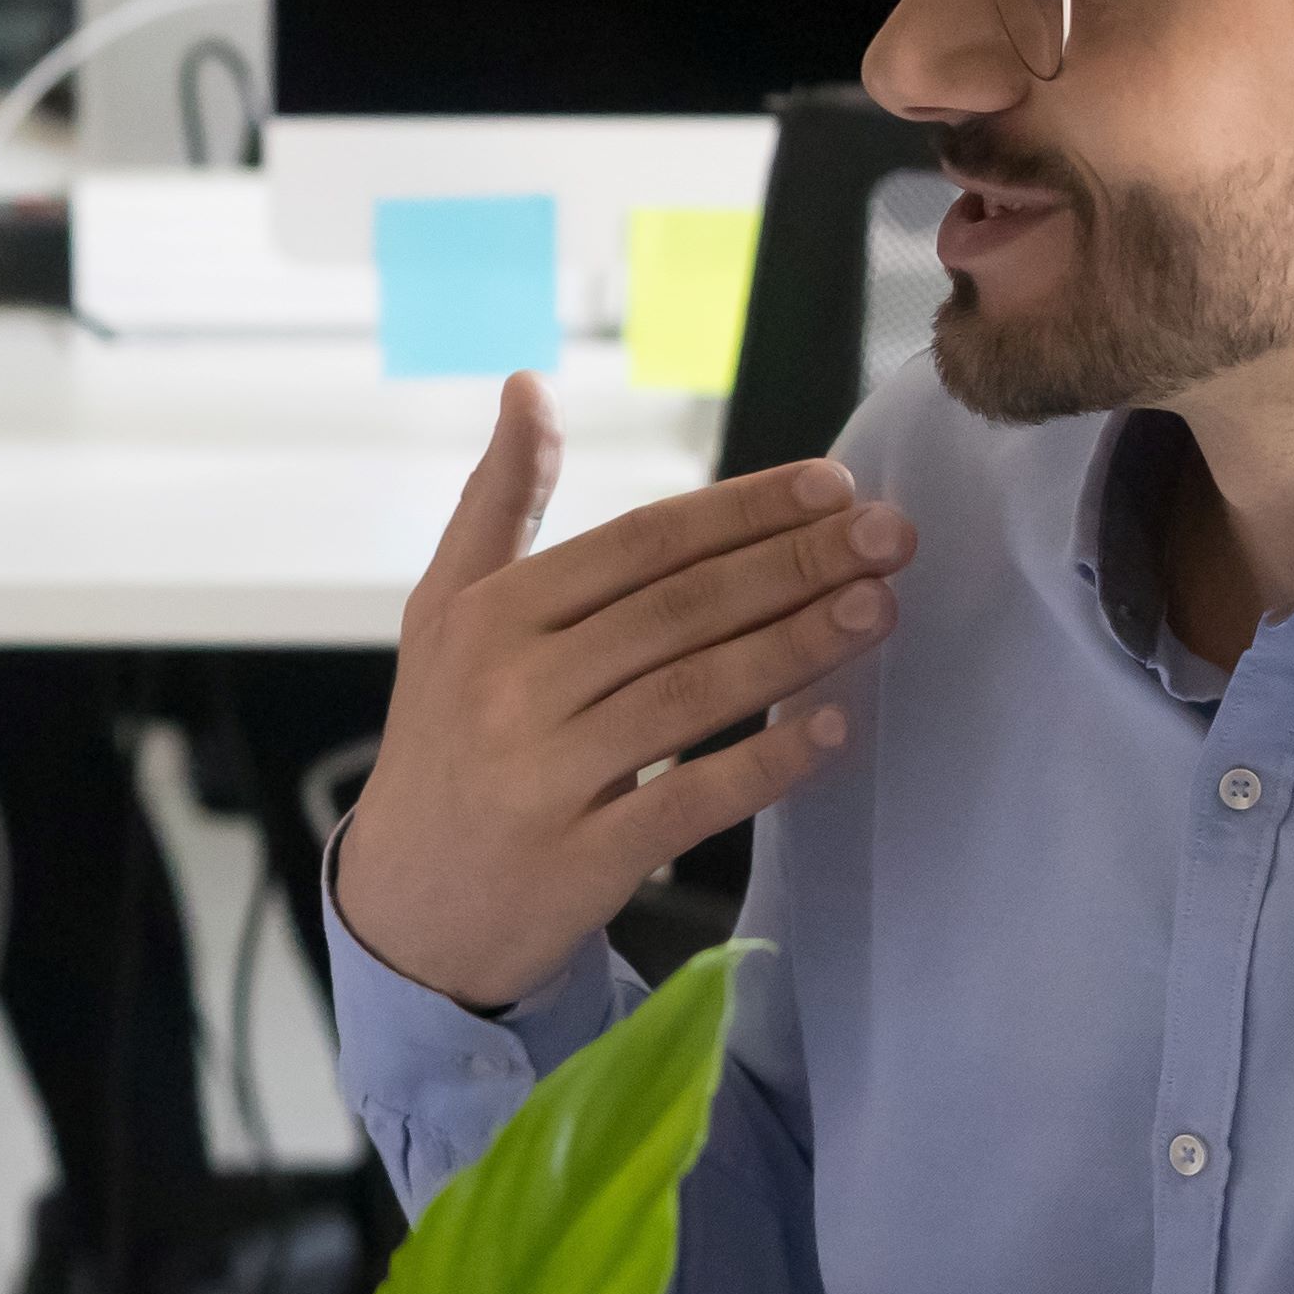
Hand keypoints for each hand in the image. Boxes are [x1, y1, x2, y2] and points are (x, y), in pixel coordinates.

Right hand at [327, 374, 913, 1011]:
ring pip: (691, 695)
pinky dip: (763, 764)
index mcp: (491, 616)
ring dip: (796, 647)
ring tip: (881, 608)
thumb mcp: (445, 612)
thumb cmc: (442, 742)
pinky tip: (833, 731)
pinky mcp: (579, 860)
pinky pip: (688, 801)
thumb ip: (497, 501)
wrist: (404, 906)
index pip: (640, 544)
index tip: (833, 484)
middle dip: (795, 566)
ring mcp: (545, 776)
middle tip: (889, 537)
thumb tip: (525, 387)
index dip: (743, 510)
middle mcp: (513, 688)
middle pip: (678, 610)